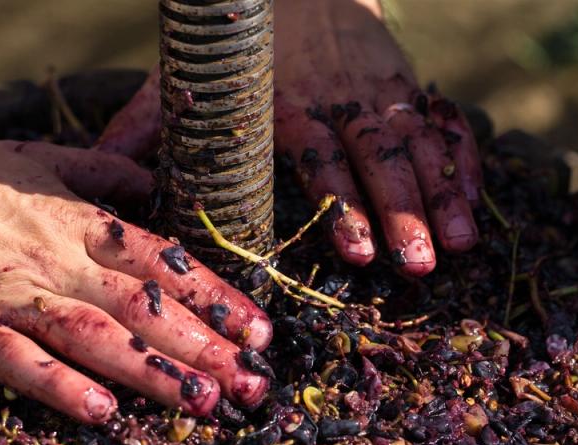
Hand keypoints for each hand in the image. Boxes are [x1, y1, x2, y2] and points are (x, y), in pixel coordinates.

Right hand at [0, 129, 272, 423]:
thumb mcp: (37, 158)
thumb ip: (100, 175)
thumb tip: (153, 188)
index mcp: (76, 219)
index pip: (162, 260)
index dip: (217, 296)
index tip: (261, 330)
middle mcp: (53, 258)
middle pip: (143, 307)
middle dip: (206, 347)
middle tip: (255, 386)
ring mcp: (8, 295)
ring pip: (94, 336)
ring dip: (153, 372)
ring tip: (203, 404)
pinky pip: (18, 360)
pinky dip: (60, 386)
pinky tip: (101, 412)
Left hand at [98, 0, 482, 275]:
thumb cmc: (236, 46)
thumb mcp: (184, 79)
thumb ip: (142, 127)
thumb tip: (101, 178)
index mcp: (288, 106)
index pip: (321, 161)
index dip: (342, 207)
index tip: (358, 254)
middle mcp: (340, 102)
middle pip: (378, 161)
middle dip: (402, 214)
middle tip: (418, 265)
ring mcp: (379, 94)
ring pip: (419, 146)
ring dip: (441, 196)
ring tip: (463, 245)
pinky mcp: (404, 87)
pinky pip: (443, 123)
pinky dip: (463, 161)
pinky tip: (475, 203)